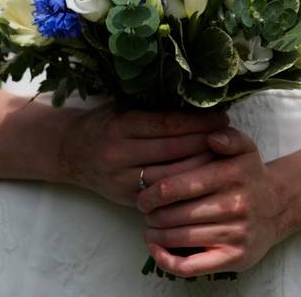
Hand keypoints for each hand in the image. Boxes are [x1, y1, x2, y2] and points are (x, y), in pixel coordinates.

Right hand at [57, 103, 228, 206]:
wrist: (70, 152)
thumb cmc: (104, 123)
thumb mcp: (123, 107)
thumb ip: (153, 107)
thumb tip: (198, 100)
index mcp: (121, 125)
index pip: (169, 123)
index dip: (199, 121)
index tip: (222, 117)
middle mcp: (120, 153)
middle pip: (174, 150)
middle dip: (206, 143)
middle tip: (230, 137)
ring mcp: (123, 180)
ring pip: (173, 176)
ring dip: (201, 168)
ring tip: (223, 158)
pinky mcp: (128, 199)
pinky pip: (164, 196)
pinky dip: (186, 187)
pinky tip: (203, 179)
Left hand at [136, 127, 287, 277]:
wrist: (279, 206)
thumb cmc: (249, 175)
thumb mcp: (245, 148)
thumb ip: (228, 137)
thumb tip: (211, 138)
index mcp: (231, 175)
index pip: (175, 186)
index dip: (151, 193)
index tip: (143, 195)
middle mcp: (235, 205)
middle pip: (173, 214)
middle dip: (151, 214)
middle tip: (145, 212)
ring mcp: (235, 233)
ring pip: (179, 238)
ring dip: (155, 234)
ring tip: (149, 227)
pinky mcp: (234, 257)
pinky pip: (191, 266)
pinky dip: (167, 261)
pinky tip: (156, 249)